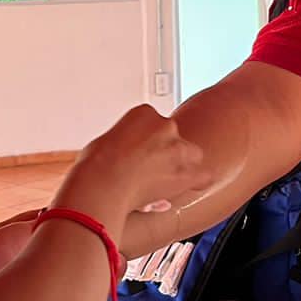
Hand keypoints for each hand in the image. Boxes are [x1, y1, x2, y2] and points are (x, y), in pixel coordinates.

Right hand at [62, 105, 211, 225]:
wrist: (101, 182)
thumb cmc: (95, 166)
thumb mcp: (103, 144)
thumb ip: (123, 147)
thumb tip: (126, 161)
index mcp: (144, 112)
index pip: (155, 124)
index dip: (147, 143)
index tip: (137, 154)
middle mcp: (165, 125)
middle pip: (173, 137)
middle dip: (164, 151)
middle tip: (148, 168)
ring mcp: (178, 147)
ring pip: (191, 154)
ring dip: (180, 165)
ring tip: (162, 180)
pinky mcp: (186, 171)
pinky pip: (204, 176)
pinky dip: (198, 182)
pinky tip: (190, 187)